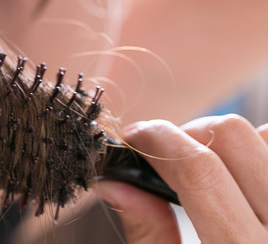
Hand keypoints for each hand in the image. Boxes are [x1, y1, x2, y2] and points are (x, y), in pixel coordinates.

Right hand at [95, 115, 267, 242]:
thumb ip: (149, 235)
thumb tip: (114, 183)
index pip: (199, 170)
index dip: (157, 141)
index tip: (134, 139)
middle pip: (231, 135)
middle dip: (186, 134)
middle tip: (165, 158)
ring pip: (262, 133)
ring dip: (227, 142)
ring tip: (209, 172)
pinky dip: (255, 150)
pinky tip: (239, 178)